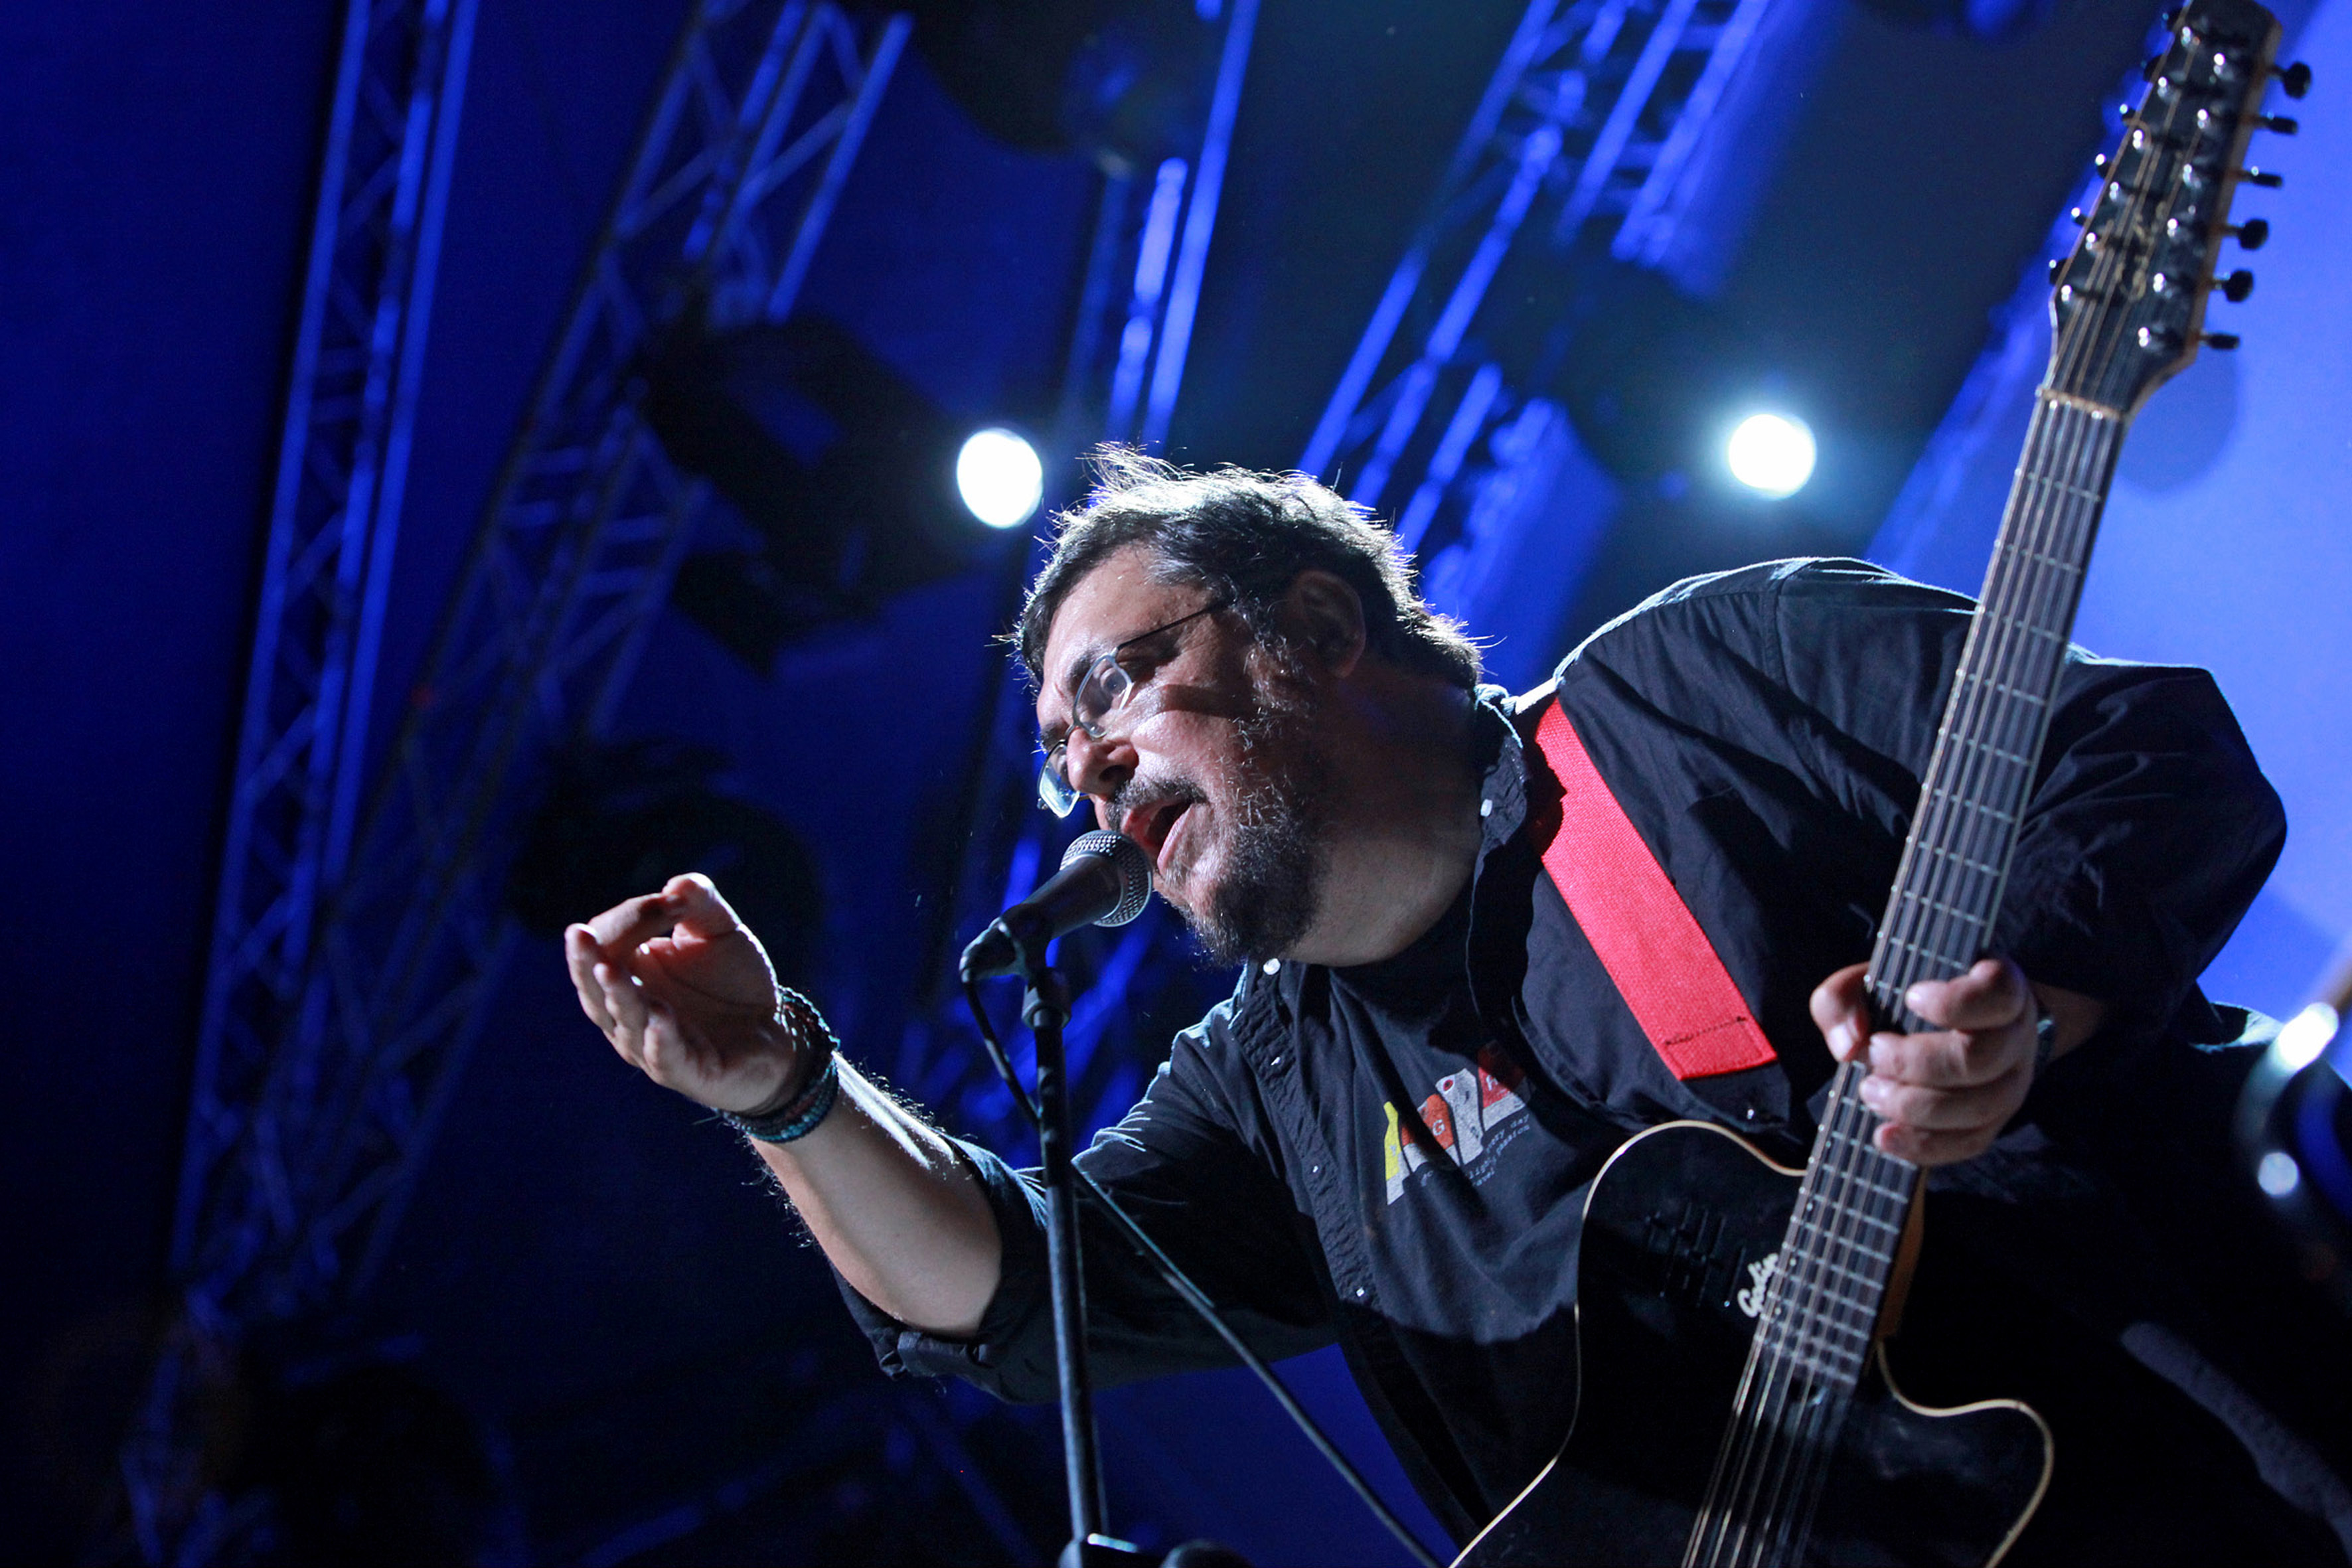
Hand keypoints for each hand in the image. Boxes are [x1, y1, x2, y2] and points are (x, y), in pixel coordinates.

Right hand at [566, 873, 812, 1114]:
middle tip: (579, 935)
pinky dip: (661, 1037)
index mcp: (628, 974)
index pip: (607, 944)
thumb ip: (701, 902)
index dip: (631, 919)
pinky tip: (660, 1015)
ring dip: (620, 995)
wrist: (774, 1033)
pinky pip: (666, 1058)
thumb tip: (677, 885)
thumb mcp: (721, 931)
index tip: (675, 902)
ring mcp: (652, 1046)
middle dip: (587, 962)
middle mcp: (629, 1013)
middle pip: (595, 989)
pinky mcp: (688, 1072)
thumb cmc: (733, 982)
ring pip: (626, 1022)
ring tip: (611, 969)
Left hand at [1809, 956, 2036, 1165]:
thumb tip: (1849, 1046)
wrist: (1949, 1028)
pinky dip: (1923, 1145)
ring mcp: (2012, 1083)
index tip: (1911, 998)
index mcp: (1999, 988)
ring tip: (1871, 1091)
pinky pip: (1969, 1143)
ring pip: (1977, 1107)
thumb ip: (1843, 998)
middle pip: (1978, 1059)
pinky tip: (1884, 1136)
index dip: (1955, 1002)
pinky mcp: (1995, 1122)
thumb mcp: (1873, 982)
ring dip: (1914, 1106)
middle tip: (1874, 1054)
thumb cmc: (1912, 998)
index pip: (1998, 994)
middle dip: (1915, 1063)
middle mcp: (2015, 1037)